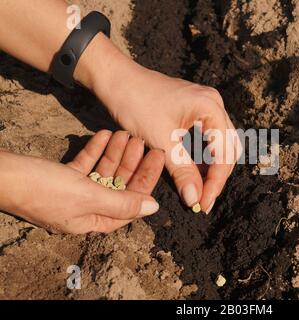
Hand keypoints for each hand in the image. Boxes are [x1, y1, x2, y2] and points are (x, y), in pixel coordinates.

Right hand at [0, 130, 164, 233]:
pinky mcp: (62, 177)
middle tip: (142, 140)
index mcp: (94, 220)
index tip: (158, 156)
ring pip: (103, 172)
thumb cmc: (43, 189)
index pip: (131, 203)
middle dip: (131, 162)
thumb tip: (151, 209)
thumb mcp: (88, 197)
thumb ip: (122, 203)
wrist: (2, 176)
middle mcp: (86, 209)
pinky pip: (86, 164)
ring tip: (125, 133)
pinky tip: (104, 134)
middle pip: (118, 185)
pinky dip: (96, 150)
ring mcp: (73, 193)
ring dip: (115, 153)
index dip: (147, 180)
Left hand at [93, 62, 240, 213]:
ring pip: (220, 145)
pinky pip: (208, 138)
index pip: (224, 154)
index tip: (203, 204)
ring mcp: (206, 106)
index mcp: (211, 108)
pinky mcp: (196, 110)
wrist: (117, 80)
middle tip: (202, 201)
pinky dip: (202, 158)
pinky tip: (192, 172)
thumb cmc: (136, 103)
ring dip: (210, 169)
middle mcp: (214, 105)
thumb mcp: (160, 141)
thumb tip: (195, 200)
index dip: (215, 182)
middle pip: (228, 149)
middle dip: (216, 177)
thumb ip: (182, 171)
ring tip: (197, 190)